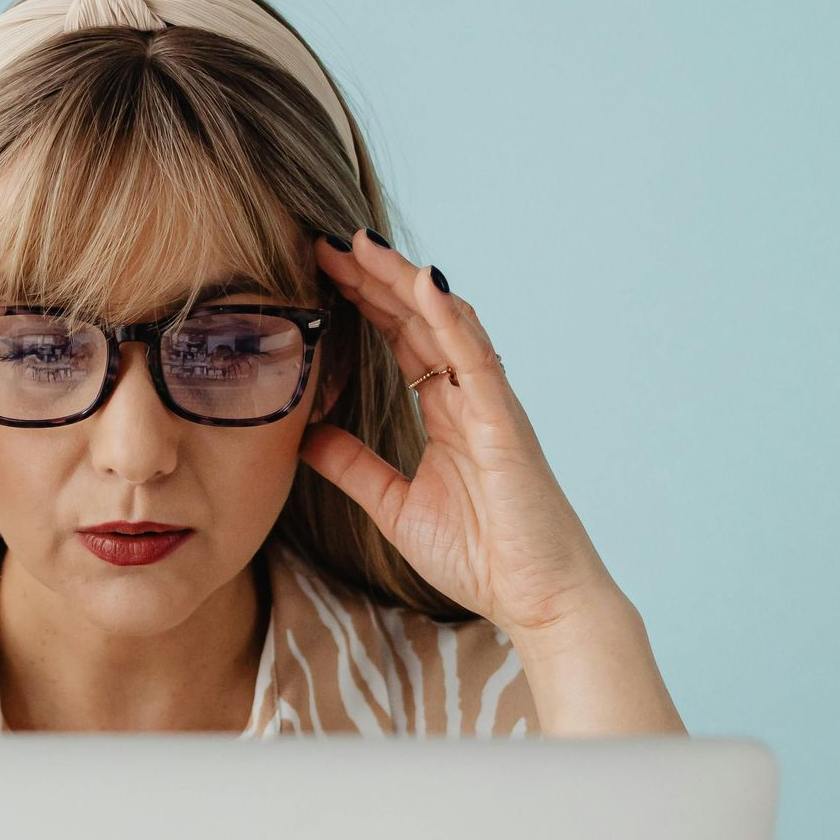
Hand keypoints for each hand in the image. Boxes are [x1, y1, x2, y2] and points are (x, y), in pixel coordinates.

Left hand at [299, 230, 620, 643]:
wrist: (534, 599)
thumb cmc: (480, 556)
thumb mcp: (394, 505)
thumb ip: (354, 466)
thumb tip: (306, 435)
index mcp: (445, 413)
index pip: (400, 340)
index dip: (364, 303)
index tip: (320, 272)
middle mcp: (468, 397)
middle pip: (417, 320)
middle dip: (373, 278)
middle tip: (325, 241)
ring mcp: (489, 404)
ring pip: (445, 323)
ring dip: (404, 281)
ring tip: (361, 244)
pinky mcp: (504, 421)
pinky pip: (475, 357)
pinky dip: (448, 317)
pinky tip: (421, 282)